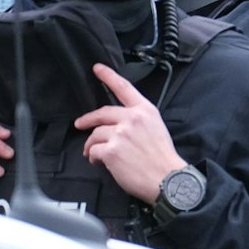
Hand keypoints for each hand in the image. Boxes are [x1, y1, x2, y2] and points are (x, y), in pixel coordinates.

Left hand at [75, 64, 185, 202]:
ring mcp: (120, 134)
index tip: (97, 68)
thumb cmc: (163, 159)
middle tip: (80, 124)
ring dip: (91, 145)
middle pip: (101, 113)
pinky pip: (93, 150)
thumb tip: (117, 125)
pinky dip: (93, 157)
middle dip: (88, 120)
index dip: (108, 76)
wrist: (168, 180)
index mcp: (145, 111)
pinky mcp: (111, 150)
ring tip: (94, 154)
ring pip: (95, 134)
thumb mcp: (157, 129)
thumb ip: (138, 121)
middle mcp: (132, 119)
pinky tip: (100, 162)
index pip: (124, 88)